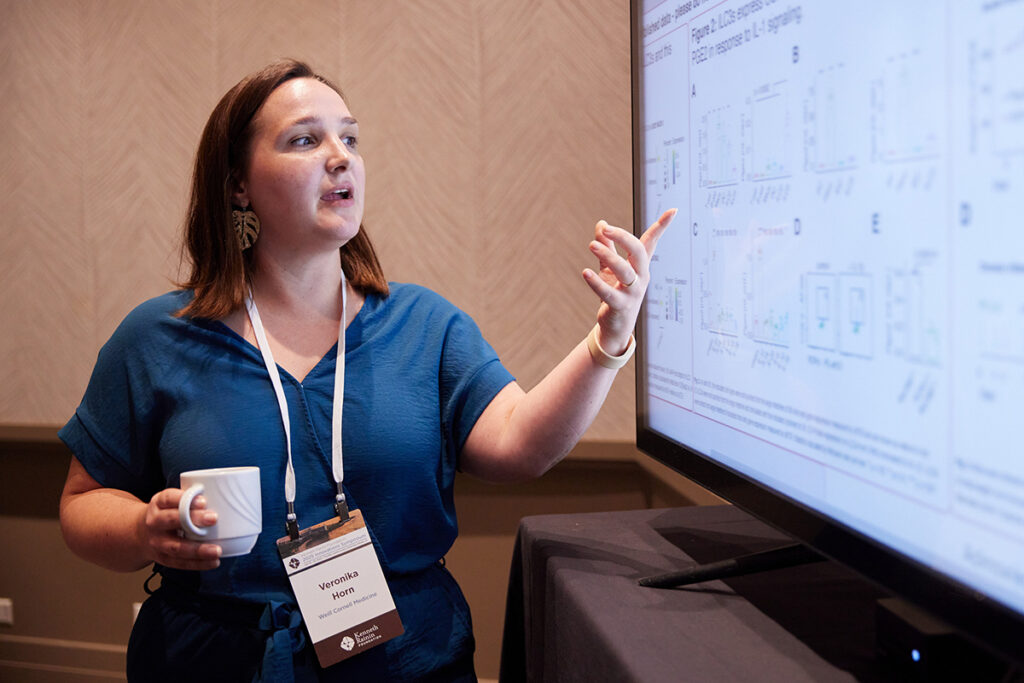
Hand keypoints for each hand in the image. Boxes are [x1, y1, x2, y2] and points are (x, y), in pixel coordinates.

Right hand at [136, 488, 221, 570]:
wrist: (141, 533)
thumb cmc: (166, 513)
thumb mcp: (171, 501)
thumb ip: (190, 498)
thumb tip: (224, 496)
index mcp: (158, 504)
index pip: (168, 498)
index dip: (184, 499)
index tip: (203, 500)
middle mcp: (154, 522)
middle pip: (171, 520)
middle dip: (193, 520)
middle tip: (213, 518)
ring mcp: (157, 542)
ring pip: (176, 547)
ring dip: (198, 549)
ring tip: (217, 550)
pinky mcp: (162, 558)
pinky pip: (180, 563)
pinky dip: (198, 564)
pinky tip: (213, 562)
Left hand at [582, 209, 675, 353]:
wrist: (615, 326)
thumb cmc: (615, 293)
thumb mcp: (610, 268)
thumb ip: (607, 246)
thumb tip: (601, 224)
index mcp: (640, 265)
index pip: (651, 242)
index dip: (661, 227)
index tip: (673, 210)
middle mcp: (640, 276)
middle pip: (637, 252)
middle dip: (623, 237)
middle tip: (606, 229)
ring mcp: (632, 292)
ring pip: (624, 270)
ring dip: (607, 255)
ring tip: (591, 245)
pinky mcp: (620, 305)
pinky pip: (608, 292)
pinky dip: (596, 282)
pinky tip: (585, 272)